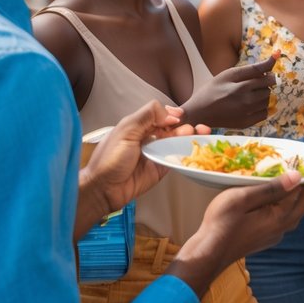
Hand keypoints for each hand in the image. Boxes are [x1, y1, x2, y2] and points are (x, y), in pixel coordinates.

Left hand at [80, 101, 209, 216]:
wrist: (104, 189)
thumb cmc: (110, 159)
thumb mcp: (126, 130)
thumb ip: (147, 115)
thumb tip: (169, 113)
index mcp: (138, 126)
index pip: (159, 114)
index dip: (171, 114)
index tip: (179, 117)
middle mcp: (148, 138)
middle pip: (172, 128)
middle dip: (185, 125)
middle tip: (195, 128)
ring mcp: (155, 153)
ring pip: (177, 142)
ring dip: (189, 137)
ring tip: (199, 135)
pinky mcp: (161, 168)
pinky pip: (177, 158)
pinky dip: (187, 153)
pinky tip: (196, 149)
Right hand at [169, 171, 303, 296]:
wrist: (208, 253)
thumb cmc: (222, 223)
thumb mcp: (243, 198)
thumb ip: (271, 188)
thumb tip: (297, 177)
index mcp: (280, 217)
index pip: (298, 193)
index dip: (301, 178)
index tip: (299, 164)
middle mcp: (281, 229)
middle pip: (300, 207)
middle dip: (303, 191)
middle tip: (301, 174)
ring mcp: (272, 237)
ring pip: (292, 217)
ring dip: (295, 202)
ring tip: (290, 187)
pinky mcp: (263, 241)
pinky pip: (282, 224)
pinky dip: (286, 211)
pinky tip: (275, 205)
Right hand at [183, 55, 277, 128]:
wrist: (198, 113)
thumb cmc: (212, 89)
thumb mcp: (229, 74)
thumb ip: (253, 68)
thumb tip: (276, 56)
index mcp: (242, 87)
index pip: (269, 78)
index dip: (268, 74)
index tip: (264, 73)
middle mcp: (247, 102)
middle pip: (269, 89)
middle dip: (263, 84)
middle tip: (248, 85)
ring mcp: (247, 114)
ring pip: (268, 101)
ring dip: (262, 96)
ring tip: (247, 95)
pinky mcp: (246, 124)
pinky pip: (264, 114)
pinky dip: (261, 108)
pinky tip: (249, 105)